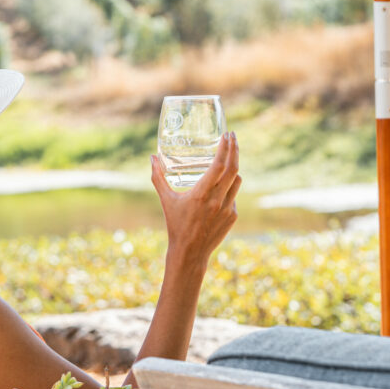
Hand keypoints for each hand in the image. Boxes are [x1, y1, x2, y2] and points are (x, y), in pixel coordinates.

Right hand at [150, 132, 240, 265]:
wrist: (190, 253)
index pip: (219, 166)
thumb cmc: (175, 225)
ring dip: (233, 168)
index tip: (226, 135)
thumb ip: (158, 178)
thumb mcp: (166, 200)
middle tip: (232, 136)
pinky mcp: (233, 216)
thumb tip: (152, 158)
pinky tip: (221, 186)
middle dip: (234, 149)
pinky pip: (234, 195)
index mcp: (201, 194)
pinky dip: (229, 186)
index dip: (225, 149)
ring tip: (228, 158)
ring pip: (237, 180)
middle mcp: (217, 200)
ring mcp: (228, 209)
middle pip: (233, 168)